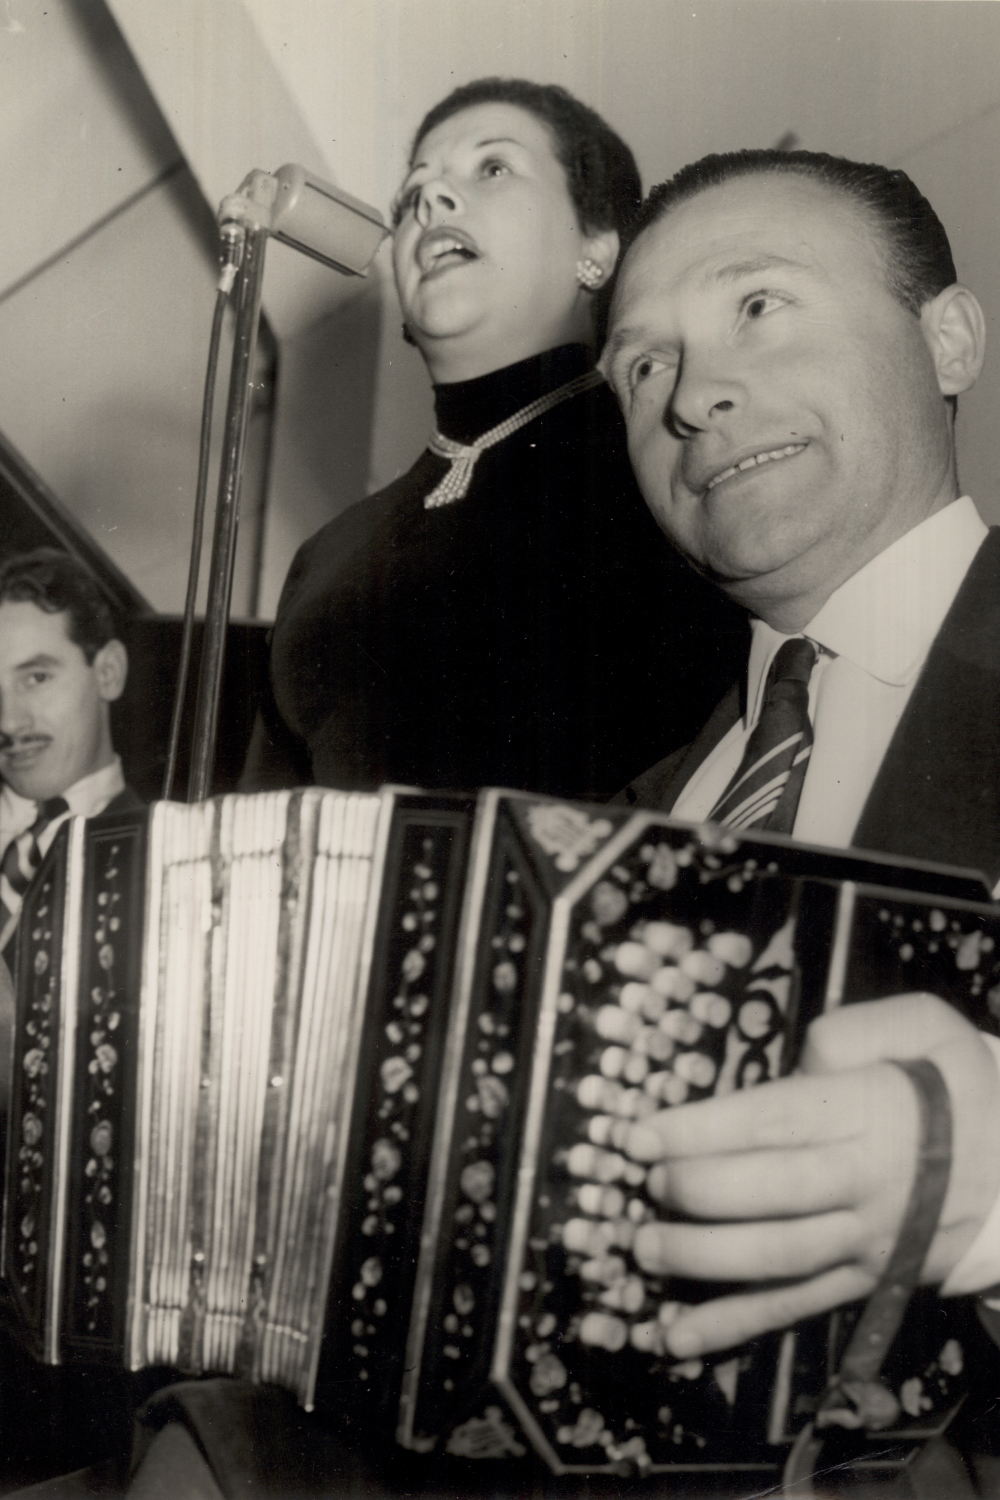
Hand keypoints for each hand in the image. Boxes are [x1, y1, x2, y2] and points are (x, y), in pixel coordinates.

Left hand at [625, 994, 999, 1357]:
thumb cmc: (956, 1084)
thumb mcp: (927, 1027)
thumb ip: (858, 1029)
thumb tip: (803, 1057)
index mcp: (872, 1114)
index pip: (774, 1123)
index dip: (702, 1131)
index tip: (641, 1134)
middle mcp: (866, 1184)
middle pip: (769, 1193)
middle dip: (696, 1191)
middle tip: (644, 1184)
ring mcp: (864, 1242)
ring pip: (778, 1259)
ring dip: (704, 1260)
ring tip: (644, 1250)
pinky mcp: (864, 1283)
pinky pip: (795, 1307)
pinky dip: (734, 1325)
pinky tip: (677, 1336)